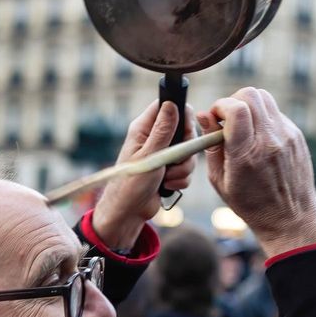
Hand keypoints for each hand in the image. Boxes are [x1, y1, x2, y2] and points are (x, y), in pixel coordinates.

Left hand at [92, 100, 194, 249]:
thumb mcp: (149, 155)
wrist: (128, 212)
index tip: (186, 132)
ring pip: (187, 153)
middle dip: (186, 150)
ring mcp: (162, 154)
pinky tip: (167, 186)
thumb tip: (171, 104)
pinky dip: (180, 179)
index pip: (167, 106)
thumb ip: (163, 130)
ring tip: (167, 178)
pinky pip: (186, 169)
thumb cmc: (130, 184)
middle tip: (176, 160)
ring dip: (183, 169)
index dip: (182, 115)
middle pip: (184, 130)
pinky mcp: (168, 169)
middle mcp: (153, 138)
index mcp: (144, 128)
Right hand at [196, 87, 315, 257]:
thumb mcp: (220, 180)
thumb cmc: (251, 204)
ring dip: (248, 105)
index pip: (236, 109)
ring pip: (265, 98)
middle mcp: (270, 141)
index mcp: (247, 155)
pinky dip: (262, 117)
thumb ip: (211, 146)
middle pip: (251, 95)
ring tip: (242, 126)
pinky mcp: (297, 136)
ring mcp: (287, 136)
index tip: (214, 117)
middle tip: (227, 119)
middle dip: (233, 101)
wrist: (291, 218)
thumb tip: (204, 116)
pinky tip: (257, 137)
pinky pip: (275, 113)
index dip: (220, 106)